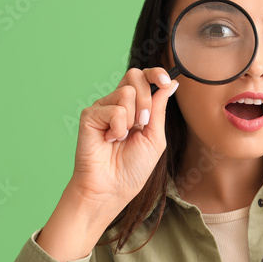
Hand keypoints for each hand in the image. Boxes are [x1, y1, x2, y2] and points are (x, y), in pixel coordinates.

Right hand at [68, 67, 179, 216]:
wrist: (112, 187)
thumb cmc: (133, 168)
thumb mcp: (155, 137)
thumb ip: (160, 108)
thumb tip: (172, 83)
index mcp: (135, 107)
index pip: (144, 78)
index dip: (155, 73)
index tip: (166, 81)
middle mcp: (118, 104)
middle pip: (134, 76)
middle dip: (146, 99)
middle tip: (143, 123)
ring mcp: (103, 108)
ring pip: (126, 92)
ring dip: (132, 119)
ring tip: (123, 138)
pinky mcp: (90, 115)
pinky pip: (113, 109)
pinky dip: (118, 127)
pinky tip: (109, 140)